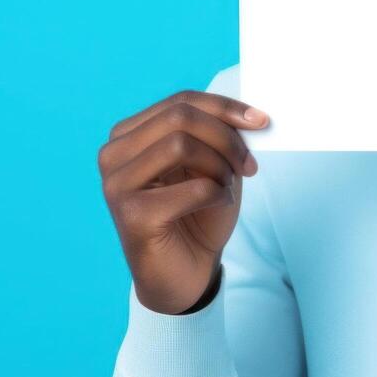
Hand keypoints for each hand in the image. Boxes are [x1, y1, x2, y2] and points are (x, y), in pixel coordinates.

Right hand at [98, 90, 269, 313]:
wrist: (187, 274)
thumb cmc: (198, 214)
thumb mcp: (212, 164)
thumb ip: (220, 134)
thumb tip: (249, 112)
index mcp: (129, 136)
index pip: (181, 101)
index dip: (225, 107)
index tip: (262, 121)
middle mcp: (114, 155)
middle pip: (180, 117)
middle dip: (226, 136)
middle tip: (248, 165)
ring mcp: (116, 185)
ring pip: (182, 145)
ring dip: (220, 166)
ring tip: (226, 187)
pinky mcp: (131, 216)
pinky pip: (193, 187)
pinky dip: (217, 193)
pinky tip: (217, 206)